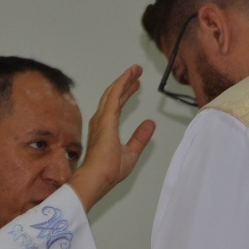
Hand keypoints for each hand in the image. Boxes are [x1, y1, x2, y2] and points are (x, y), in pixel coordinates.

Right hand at [68, 65, 154, 211]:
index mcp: (106, 129)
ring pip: (113, 93)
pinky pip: (114, 96)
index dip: (126, 94)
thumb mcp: (132, 152)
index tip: (135, 86)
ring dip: (124, 80)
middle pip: (114, 96)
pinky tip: (129, 76)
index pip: (117, 106)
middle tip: (136, 73)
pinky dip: (122, 84)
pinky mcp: (106, 118)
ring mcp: (102, 118)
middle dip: (125, 83)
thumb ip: (140, 137)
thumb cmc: (108, 171)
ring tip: (135, 70)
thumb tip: (150, 124)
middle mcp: (101, 121)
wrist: (98, 178)